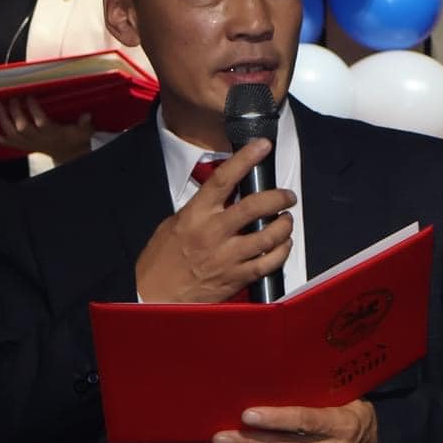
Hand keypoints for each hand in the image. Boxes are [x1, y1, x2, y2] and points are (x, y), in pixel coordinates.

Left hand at [0, 97, 93, 164]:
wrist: (67, 154)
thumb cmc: (74, 139)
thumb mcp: (84, 131)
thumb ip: (85, 124)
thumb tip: (87, 115)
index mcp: (52, 133)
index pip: (40, 121)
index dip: (33, 109)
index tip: (28, 96)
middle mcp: (37, 139)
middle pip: (22, 126)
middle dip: (16, 112)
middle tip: (13, 98)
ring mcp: (27, 143)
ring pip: (11, 132)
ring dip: (3, 119)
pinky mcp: (20, 145)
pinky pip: (4, 142)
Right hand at [133, 137, 293, 303]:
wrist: (154, 296)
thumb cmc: (162, 260)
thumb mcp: (175, 224)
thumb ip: (201, 210)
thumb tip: (224, 196)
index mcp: (195, 215)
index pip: (222, 179)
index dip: (244, 159)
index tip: (262, 146)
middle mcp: (213, 233)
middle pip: (253, 207)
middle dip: (278, 197)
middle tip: (288, 195)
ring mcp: (227, 257)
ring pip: (268, 236)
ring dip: (284, 225)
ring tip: (286, 220)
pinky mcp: (237, 277)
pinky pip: (269, 262)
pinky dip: (282, 251)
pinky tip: (283, 245)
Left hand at [213, 401, 376, 442]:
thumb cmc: (357, 416)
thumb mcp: (346, 400)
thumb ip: (317, 398)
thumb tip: (274, 387)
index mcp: (343, 425)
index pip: (306, 422)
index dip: (275, 419)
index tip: (247, 415)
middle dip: (249, 441)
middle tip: (221, 436)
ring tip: (226, 440)